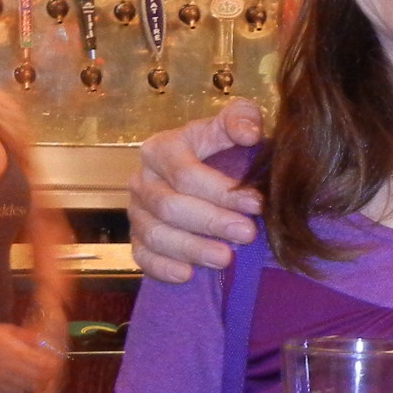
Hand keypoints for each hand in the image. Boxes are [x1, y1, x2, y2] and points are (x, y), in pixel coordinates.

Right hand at [0, 323, 53, 392]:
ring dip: (27, 385)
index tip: (48, 362)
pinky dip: (13, 392)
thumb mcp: (8, 330)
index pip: (46, 368)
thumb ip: (28, 338)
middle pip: (39, 383)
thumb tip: (43, 343)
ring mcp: (3, 384)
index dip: (50, 367)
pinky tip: (7, 382)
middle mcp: (14, 372)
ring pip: (26, 391)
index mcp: (19, 354)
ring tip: (21, 375)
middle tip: (36, 371)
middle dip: (41, 378)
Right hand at [130, 102, 266, 285]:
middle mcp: (142, 179)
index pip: (186, 173)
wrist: (205, 169)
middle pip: (170, 206)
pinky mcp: (137, 238)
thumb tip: (249, 134)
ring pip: (156, 234)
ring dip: (192, 249)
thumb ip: (242, 118)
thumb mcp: (234, 122)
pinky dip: (163, 267)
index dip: (221, 191)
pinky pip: (142, 256)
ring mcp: (136, 211)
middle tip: (247, 234)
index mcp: (161, 148)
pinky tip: (188, 274)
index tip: (256, 204)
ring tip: (226, 258)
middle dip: (211, 222)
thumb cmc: (220, 147)